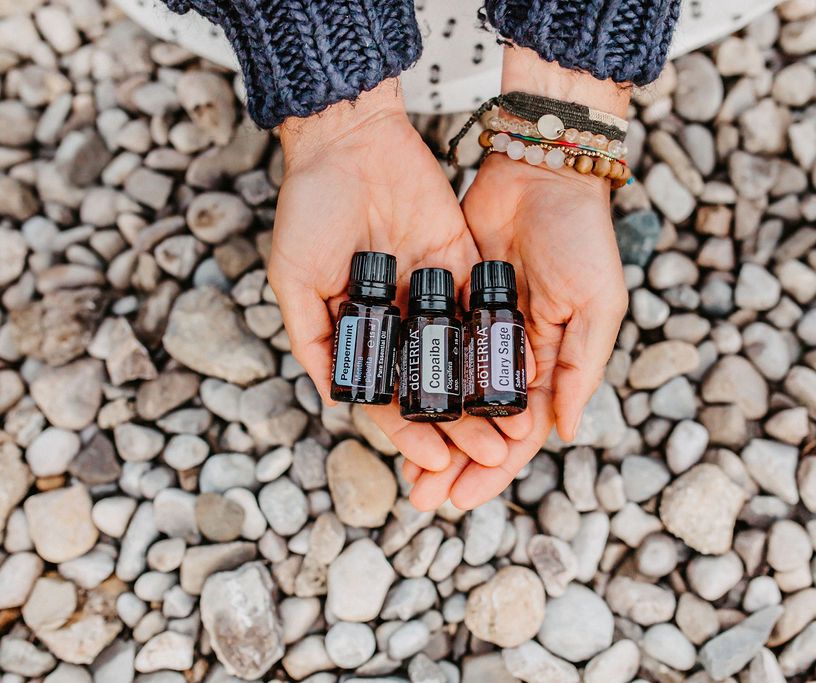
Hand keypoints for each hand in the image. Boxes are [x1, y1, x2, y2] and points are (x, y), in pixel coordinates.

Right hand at [269, 80, 532, 476]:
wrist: (348, 138)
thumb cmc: (310, 207)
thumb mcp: (294, 280)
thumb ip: (313, 339)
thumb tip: (337, 400)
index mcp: (358, 327)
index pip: (387, 392)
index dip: (408, 429)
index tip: (433, 461)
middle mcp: (397, 316)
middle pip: (432, 381)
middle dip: (458, 423)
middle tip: (488, 457)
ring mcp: (431, 289)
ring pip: (462, 354)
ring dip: (485, 393)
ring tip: (510, 431)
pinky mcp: (461, 259)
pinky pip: (483, 306)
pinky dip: (500, 341)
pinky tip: (521, 372)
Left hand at [404, 48, 629, 509]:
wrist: (540, 170)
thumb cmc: (581, 237)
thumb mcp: (595, 305)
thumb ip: (578, 367)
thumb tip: (562, 433)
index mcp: (549, 359)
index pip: (518, 430)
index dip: (492, 467)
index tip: (461, 498)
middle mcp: (510, 351)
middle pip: (476, 420)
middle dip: (451, 460)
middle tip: (420, 495)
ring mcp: (476, 325)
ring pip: (446, 390)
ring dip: (427, 427)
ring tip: (401, 463)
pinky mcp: (447, 296)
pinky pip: (426, 344)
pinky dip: (411, 374)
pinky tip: (388, 402)